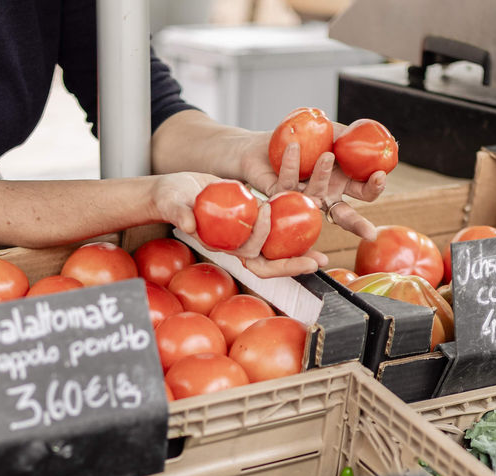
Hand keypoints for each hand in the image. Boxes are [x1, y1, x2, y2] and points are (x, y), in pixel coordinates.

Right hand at [149, 172, 327, 278]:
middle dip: (295, 263)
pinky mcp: (256, 218)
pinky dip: (296, 222)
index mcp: (224, 245)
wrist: (177, 191)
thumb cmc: (171, 199)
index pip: (250, 256)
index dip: (265, 247)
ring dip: (302, 248)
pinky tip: (315, 215)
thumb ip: (179, 213)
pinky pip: (279, 225)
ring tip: (324, 252)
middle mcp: (240, 243)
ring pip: (279, 246)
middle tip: (320, 261)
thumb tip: (187, 223)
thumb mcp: (173, 203)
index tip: (272, 218)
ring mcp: (249, 232)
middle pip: (271, 261)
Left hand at [240, 122, 387, 241]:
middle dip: (358, 225)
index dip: (374, 187)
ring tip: (327, 156)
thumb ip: (350, 136)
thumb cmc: (302, 137)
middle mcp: (324, 197)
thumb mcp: (330, 132)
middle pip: (344, 216)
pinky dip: (291, 164)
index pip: (364, 192)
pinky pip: (287, 184)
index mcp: (341, 183)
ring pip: (315, 196)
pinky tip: (293, 147)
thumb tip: (378, 139)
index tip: (380, 175)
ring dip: (323, 176)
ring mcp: (303, 199)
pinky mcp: (279, 196)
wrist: (264, 144)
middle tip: (369, 232)